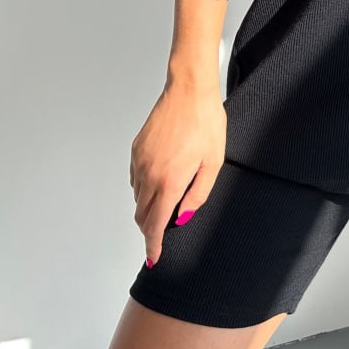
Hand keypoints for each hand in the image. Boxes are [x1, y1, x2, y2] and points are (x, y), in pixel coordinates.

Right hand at [129, 80, 226, 266]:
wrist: (189, 91)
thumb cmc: (206, 123)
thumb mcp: (213, 162)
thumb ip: (198, 194)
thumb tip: (183, 216)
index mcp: (170, 181)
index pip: (155, 224)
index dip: (153, 244)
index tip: (153, 257)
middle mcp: (149, 174)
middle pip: (141, 214)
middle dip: (149, 229)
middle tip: (161, 234)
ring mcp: (140, 161)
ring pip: (137, 197)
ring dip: (147, 208)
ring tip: (165, 204)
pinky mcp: (136, 149)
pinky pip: (135, 178)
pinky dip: (144, 188)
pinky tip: (159, 181)